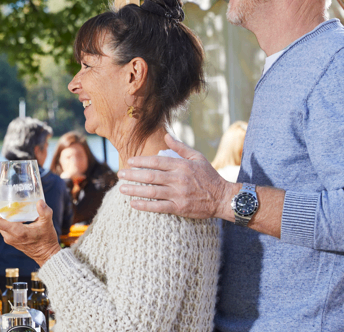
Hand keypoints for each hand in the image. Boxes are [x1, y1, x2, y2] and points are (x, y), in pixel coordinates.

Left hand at [0, 200, 61, 267]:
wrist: (47, 255)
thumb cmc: (47, 240)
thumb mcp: (48, 224)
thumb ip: (44, 212)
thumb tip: (40, 201)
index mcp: (17, 232)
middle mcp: (11, 237)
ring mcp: (10, 240)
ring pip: (0, 226)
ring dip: (0, 216)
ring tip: (6, 206)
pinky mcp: (12, 241)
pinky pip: (4, 229)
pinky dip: (5, 221)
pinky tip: (13, 215)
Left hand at [117, 134, 232, 219]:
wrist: (223, 198)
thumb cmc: (209, 176)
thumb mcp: (198, 158)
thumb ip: (180, 147)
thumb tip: (166, 136)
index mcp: (182, 165)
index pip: (157, 161)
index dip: (141, 161)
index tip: (129, 161)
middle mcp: (179, 179)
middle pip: (151, 176)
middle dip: (133, 175)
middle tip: (120, 174)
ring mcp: (179, 194)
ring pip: (152, 192)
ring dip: (135, 190)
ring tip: (122, 189)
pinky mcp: (180, 208)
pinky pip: (159, 207)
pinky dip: (145, 206)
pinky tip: (133, 204)